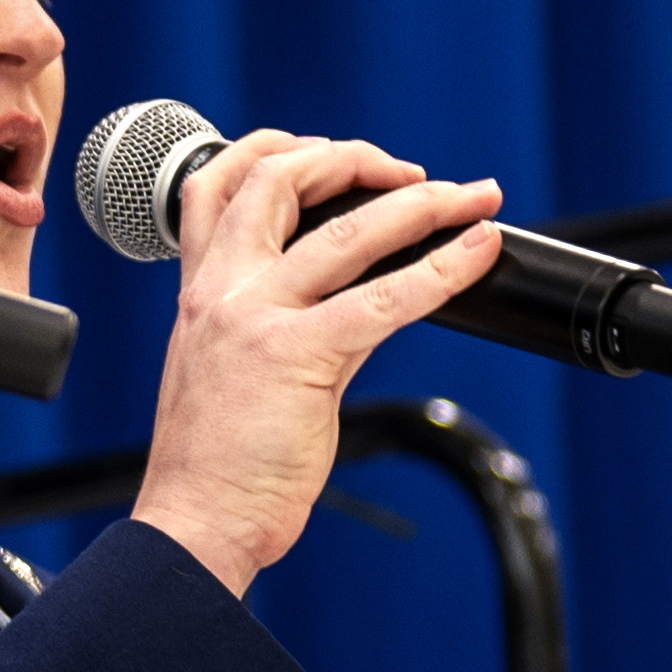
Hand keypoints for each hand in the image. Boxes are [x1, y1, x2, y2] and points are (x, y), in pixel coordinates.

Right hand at [127, 134, 504, 594]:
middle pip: (278, 179)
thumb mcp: (237, 370)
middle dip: (354, 159)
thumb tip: (373, 292)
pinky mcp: (296, 356)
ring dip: (421, 205)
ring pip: (346, 232)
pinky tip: (476, 255)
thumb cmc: (215, 463)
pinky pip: (385, 299)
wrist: (195, 521)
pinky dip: (442, 270)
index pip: (218, 184)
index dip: (279, 150)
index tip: (335, 158)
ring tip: (470, 200)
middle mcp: (219, 292)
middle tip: (411, 173)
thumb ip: (294, 320)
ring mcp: (255, 319)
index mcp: (197, 292)